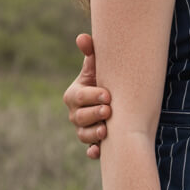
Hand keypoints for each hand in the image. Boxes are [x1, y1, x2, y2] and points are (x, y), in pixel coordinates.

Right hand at [63, 33, 111, 158]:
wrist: (115, 98)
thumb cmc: (104, 79)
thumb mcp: (98, 67)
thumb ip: (91, 53)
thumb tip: (83, 37)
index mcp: (74, 95)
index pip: (80, 97)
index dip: (92, 96)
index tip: (107, 95)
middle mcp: (76, 114)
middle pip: (80, 118)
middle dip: (93, 115)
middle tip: (109, 111)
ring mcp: (83, 130)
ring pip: (83, 135)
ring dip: (93, 135)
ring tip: (105, 131)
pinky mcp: (92, 142)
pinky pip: (90, 151)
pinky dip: (94, 152)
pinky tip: (100, 152)